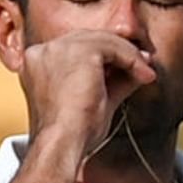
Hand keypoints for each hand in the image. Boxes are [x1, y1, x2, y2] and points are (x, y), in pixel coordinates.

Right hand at [18, 30, 156, 156]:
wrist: (62, 143)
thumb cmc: (71, 133)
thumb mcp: (95, 100)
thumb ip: (114, 81)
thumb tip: (137, 69)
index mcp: (38, 63)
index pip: (75, 48)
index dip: (104, 56)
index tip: (128, 68)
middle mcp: (43, 51)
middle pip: (88, 39)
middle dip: (118, 52)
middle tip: (142, 66)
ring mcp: (59, 49)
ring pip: (102, 40)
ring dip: (129, 55)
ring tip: (145, 74)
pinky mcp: (79, 51)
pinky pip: (113, 46)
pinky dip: (132, 59)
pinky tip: (143, 74)